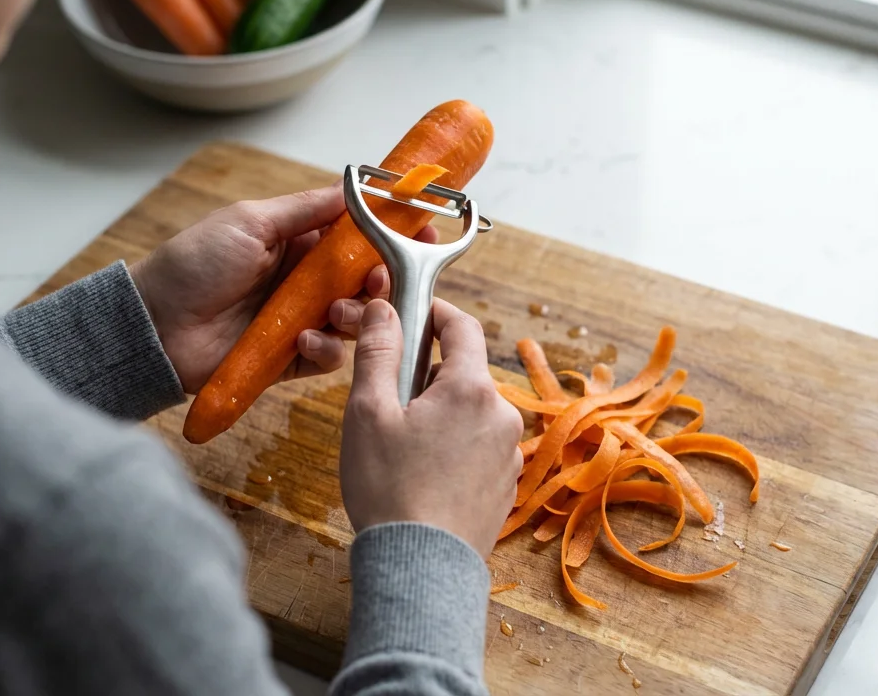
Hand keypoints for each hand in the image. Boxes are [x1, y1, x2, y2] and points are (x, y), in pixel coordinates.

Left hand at [129, 186, 437, 392]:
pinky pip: (330, 356)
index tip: (422, 230)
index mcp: (297, 241)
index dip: (391, 233)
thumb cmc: (194, 264)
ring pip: (355, 319)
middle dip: (382, 279)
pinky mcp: (291, 358)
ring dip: (355, 315)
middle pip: (366, 279)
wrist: (154, 325)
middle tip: (380, 281)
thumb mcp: (252, 221)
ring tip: (334, 312)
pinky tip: (304, 339)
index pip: (357, 234)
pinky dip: (327, 348)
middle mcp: (304, 280)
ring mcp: (300, 320)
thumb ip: (308, 209)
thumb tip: (355, 185)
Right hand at [338, 298, 524, 557]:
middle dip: (428, 377)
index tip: (411, 313)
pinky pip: (479, 448)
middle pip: (464, 374)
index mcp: (471, 389)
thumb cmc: (389, 488)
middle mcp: (502, 416)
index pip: (462, 327)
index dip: (435, 312)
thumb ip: (379, 352)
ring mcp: (508, 454)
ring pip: (471, 413)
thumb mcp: (368, 412)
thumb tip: (384, 309)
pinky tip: (424, 477)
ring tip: (402, 449)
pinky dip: (454, 449)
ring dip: (441, 416)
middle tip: (389, 402)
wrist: (420, 568)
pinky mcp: (506, 486)